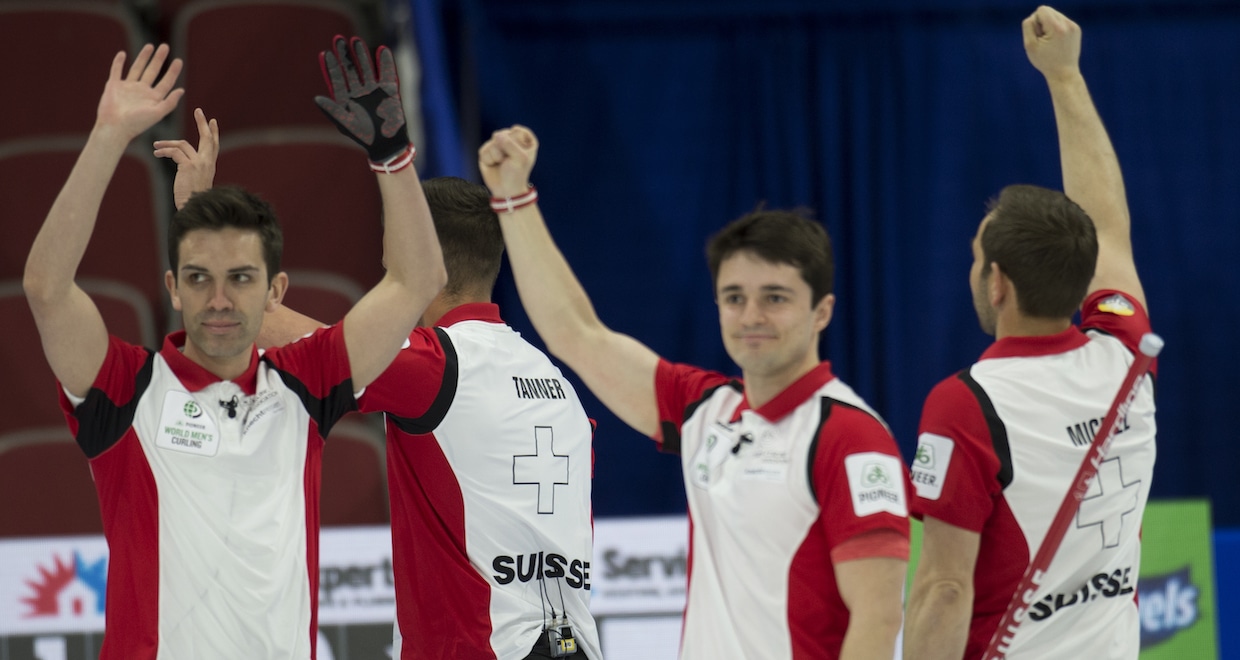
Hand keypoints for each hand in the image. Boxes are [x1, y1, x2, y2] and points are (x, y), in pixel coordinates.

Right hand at [95, 44, 183, 142]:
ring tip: (150, 46)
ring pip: (137, 68)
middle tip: (165, 47)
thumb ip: (170, 102)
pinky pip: (116, 71)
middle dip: (159, 59)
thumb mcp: (157, 113)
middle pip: (153, 71)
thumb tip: (182, 90)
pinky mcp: (114, 86)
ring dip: (143, 57)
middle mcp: (142, 92)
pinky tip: (122, 54)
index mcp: (153, 98)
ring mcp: (128, 88)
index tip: (179, 60)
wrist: (114, 127)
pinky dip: (118, 63)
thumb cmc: (137, 124)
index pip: (166, 82)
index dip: (173, 72)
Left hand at [154, 108, 219, 209]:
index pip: (214, 146)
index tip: (212, 122)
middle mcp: (207, 162)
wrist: (194, 207)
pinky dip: (164, 151)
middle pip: (207, 138)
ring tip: (156, 146)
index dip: (213, 133)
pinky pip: (174, 152)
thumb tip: (180, 159)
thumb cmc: (193, 199)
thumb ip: (192, 168)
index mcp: (210, 166)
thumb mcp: (195, 181)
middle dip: (202, 123)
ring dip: (167, 143)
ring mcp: (199, 163)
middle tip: (199, 111)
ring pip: (182, 144)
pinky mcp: (188, 166)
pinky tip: (156, 153)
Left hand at [315, 36, 409, 162]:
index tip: (325, 53)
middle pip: (350, 69)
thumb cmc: (364, 136)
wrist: (386, 144)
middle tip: (338, 39)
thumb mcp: (345, 123)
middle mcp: (359, 92)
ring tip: (356, 41)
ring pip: (367, 68)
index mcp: (346, 98)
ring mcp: (374, 90)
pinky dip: (385, 62)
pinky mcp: (389, 91)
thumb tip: (316, 98)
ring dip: (361, 55)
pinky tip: (381, 50)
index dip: (330, 66)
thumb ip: (332, 110)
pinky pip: (387, 73)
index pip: (336, 78)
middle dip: (345, 55)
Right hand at [478, 125, 538, 197]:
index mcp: (524, 140)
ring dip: (496, 155)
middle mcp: (511, 140)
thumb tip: (495, 134)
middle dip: (505, 149)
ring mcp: (498, 145)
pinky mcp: (487, 151)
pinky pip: (484, 149)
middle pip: (503, 134)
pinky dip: (489, 159)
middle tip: (509, 160)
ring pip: (492, 141)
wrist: (505, 190)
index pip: (517, 131)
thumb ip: (509, 143)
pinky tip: (493, 164)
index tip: (519, 155)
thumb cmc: (516, 174)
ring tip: (502, 163)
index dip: (516, 144)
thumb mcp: (520, 158)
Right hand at [1023, 6, 1081, 80]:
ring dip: (1048, 26)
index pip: (1042, 10)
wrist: (1063, 73)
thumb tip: (1034, 16)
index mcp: (1057, 28)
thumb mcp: (1030, 45)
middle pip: (1048, 11)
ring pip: (1055, 15)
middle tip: (1044, 40)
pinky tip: (1057, 42)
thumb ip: (1028, 26)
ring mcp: (1074, 26)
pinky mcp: (1076, 29)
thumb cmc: (1045, 61)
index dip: (1035, 22)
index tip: (1038, 36)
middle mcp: (1068, 24)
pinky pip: (1061, 21)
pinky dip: (1056, 29)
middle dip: (1042, 23)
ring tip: (1051, 42)